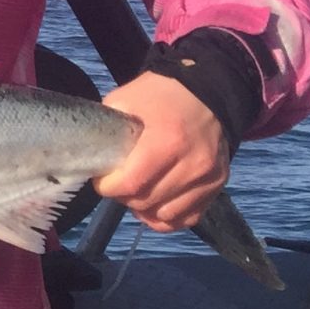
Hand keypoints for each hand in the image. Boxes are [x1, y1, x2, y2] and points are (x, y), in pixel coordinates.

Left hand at [96, 72, 230, 232]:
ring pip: (165, 215)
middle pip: (145, 202)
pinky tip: (157, 202)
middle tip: (120, 183)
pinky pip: (187, 218)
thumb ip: (107, 130)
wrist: (206, 91)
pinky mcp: (218, 185)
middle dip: (124, 197)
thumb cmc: (160, 95)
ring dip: (146, 208)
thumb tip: (90, 157)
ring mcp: (209, 177)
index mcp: (167, 141)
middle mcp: (193, 163)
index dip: (108, 188)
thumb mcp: (125, 100)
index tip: (103, 180)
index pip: (131, 184)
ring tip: (139, 191)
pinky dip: (168, 216)